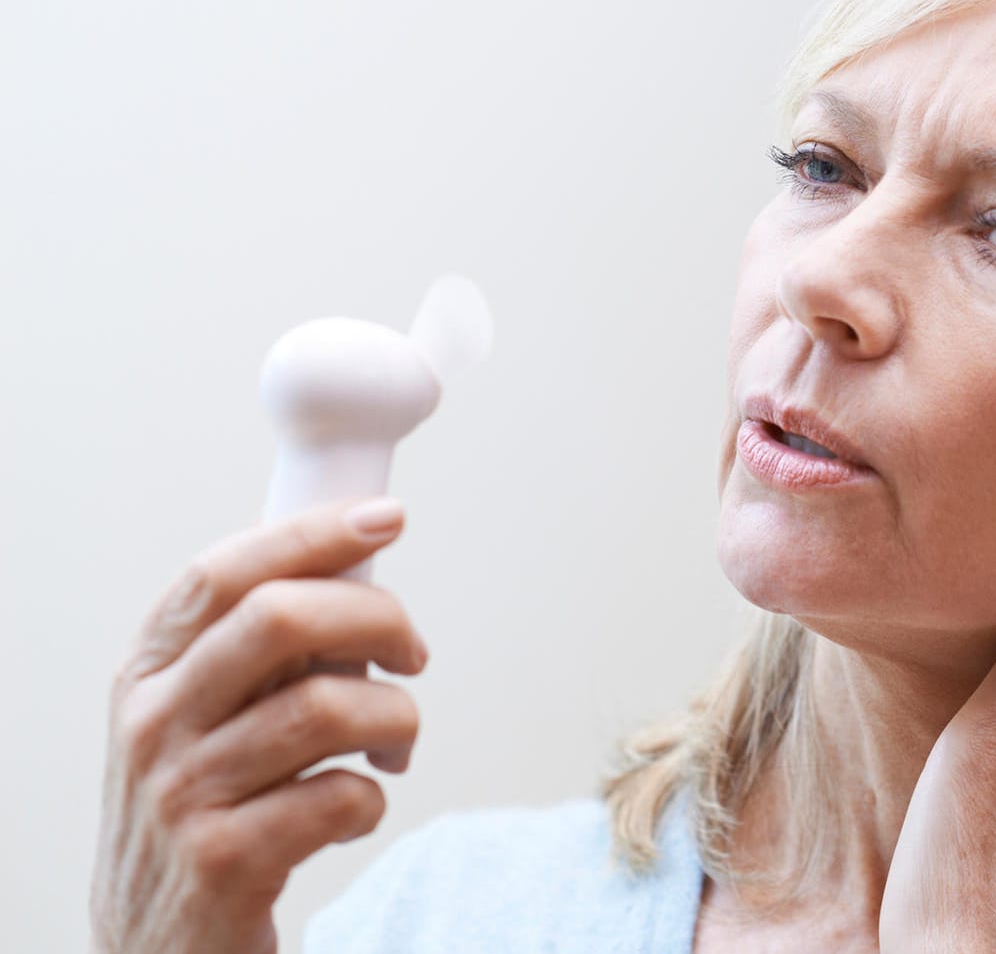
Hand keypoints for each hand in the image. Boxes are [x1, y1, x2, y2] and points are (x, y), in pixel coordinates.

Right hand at [90, 498, 429, 953]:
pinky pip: (338, 796)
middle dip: (377, 618)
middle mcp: (154, 725)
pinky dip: (372, 796)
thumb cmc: (201, 812)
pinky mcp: (225, 860)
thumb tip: (355, 570)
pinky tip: (356, 806)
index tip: (387, 519)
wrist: (156, 947)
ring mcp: (183, 794)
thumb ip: (256, 651)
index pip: (223, 573)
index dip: (311, 534)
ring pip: (326, 706)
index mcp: (148, 673)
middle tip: (412, 653)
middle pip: (281, 619)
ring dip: (394, 716)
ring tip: (395, 743)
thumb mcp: (197, 720)